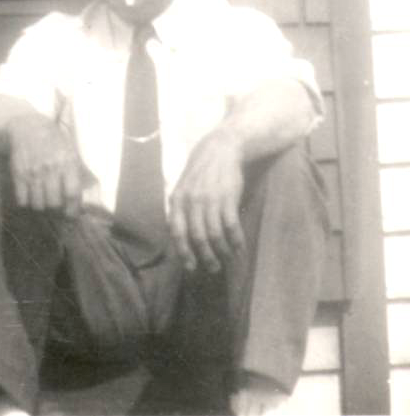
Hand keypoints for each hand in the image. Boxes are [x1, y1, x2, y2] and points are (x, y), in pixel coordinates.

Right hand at [7, 112, 80, 214]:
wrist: (27, 127)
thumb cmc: (54, 140)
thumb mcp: (71, 150)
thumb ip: (79, 171)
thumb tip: (90, 195)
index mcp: (67, 162)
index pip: (72, 194)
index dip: (73, 209)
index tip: (72, 214)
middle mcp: (50, 168)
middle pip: (54, 203)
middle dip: (56, 208)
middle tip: (56, 206)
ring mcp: (33, 172)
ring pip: (38, 204)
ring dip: (41, 206)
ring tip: (43, 201)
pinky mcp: (18, 174)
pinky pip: (22, 200)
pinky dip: (26, 202)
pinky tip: (30, 195)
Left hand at [168, 127, 245, 271]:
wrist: (220, 150)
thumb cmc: (200, 173)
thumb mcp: (182, 188)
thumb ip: (179, 211)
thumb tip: (178, 239)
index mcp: (177, 200)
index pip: (177, 232)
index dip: (184, 252)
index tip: (191, 267)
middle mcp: (191, 201)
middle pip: (197, 237)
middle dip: (206, 256)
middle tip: (213, 268)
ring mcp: (210, 200)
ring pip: (215, 234)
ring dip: (222, 251)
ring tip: (227, 259)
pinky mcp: (228, 198)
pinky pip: (231, 226)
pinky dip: (236, 240)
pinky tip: (239, 248)